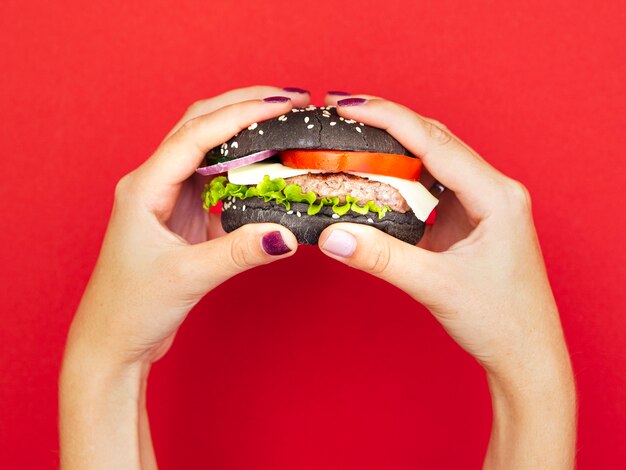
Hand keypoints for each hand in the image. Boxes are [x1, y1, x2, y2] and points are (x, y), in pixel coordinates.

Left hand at [65, 86, 309, 367]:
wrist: (113, 340)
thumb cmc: (132, 308)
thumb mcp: (189, 277)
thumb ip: (239, 252)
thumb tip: (286, 234)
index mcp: (144, 187)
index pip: (196, 135)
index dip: (240, 114)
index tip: (280, 104)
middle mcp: (154, 184)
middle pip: (199, 126)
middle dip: (243, 106)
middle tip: (289, 100)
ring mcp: (168, 198)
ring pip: (208, 148)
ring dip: (244, 131)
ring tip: (283, 122)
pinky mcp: (181, 216)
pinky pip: (215, 179)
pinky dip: (242, 166)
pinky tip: (266, 165)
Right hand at [319, 94, 575, 468]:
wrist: (525, 353)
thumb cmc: (499, 320)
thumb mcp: (435, 286)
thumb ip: (381, 257)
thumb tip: (333, 235)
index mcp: (496, 196)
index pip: (434, 142)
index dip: (388, 118)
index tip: (347, 106)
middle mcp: (493, 190)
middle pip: (434, 140)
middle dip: (387, 121)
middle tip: (341, 111)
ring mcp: (483, 203)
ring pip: (434, 159)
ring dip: (394, 145)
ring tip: (354, 133)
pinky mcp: (470, 219)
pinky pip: (433, 185)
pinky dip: (402, 175)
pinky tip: (377, 173)